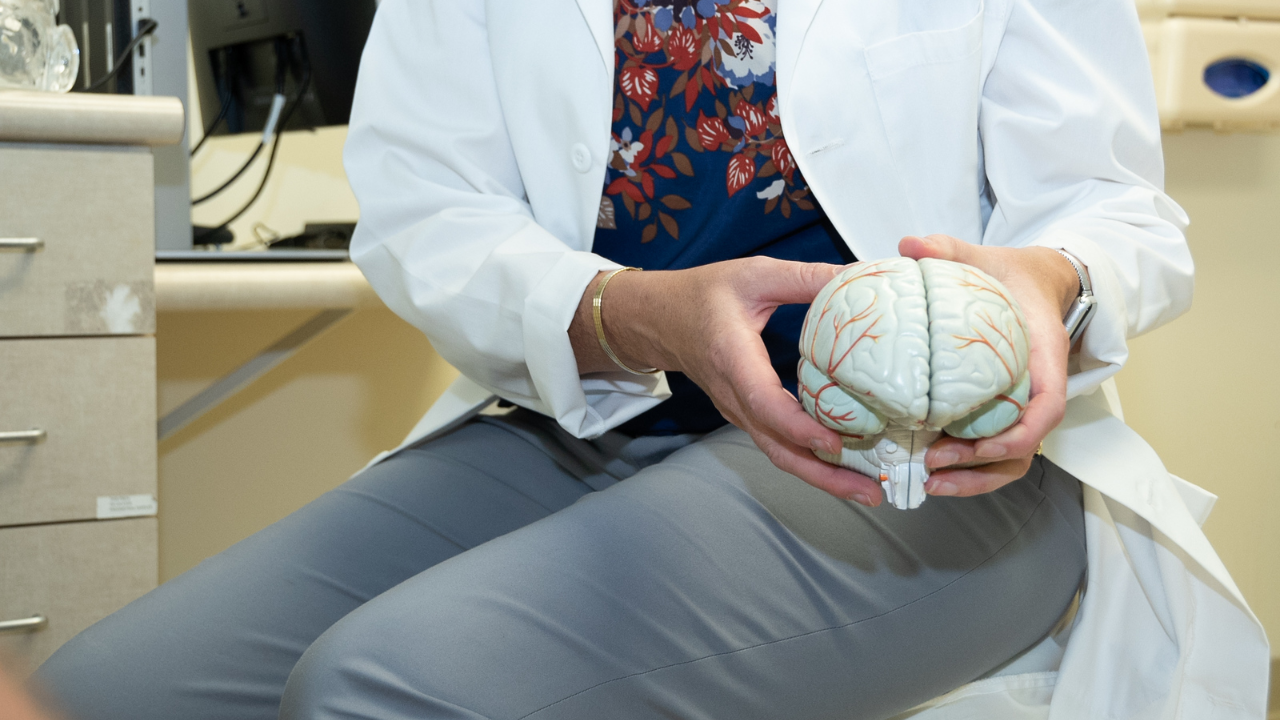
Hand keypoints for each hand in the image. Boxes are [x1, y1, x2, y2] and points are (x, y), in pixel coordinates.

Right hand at [571, 258, 885, 504]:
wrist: (659, 319)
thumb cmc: (702, 296)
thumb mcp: (755, 274)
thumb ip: (806, 278)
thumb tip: (859, 276)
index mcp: (733, 359)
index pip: (764, 404)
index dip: (800, 428)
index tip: (835, 442)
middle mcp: (734, 396)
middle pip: (777, 448)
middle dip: (824, 475)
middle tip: (870, 493)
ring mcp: (739, 412)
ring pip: (779, 454)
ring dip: (822, 476)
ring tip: (866, 490)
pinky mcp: (748, 417)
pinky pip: (778, 445)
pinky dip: (811, 461)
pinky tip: (845, 465)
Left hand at [897, 235, 1079, 496]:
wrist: (1036, 282)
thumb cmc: (1010, 275)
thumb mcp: (983, 256)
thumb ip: (949, 249)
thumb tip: (910, 244)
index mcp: (1043, 353)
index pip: (1049, 404)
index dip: (1021, 432)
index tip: (985, 443)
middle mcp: (1038, 387)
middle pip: (1026, 446)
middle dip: (982, 465)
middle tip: (933, 464)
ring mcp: (1022, 405)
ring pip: (1011, 458)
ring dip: (974, 478)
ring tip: (929, 480)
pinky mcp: (1003, 413)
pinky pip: (994, 452)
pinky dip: (969, 469)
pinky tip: (930, 470)